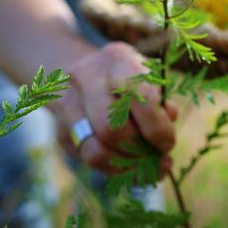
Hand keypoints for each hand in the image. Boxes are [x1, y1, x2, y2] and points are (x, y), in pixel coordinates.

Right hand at [52, 42, 176, 176]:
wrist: (86, 71)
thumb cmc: (130, 78)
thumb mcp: (150, 80)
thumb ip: (161, 107)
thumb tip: (163, 143)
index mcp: (119, 58)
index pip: (141, 98)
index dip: (158, 128)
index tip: (167, 145)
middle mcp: (88, 76)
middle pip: (112, 127)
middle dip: (139, 150)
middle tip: (156, 159)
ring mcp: (68, 102)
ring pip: (95, 148)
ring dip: (124, 164)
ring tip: (144, 168)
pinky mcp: (60, 128)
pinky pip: (86, 158)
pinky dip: (111, 168)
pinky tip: (126, 166)